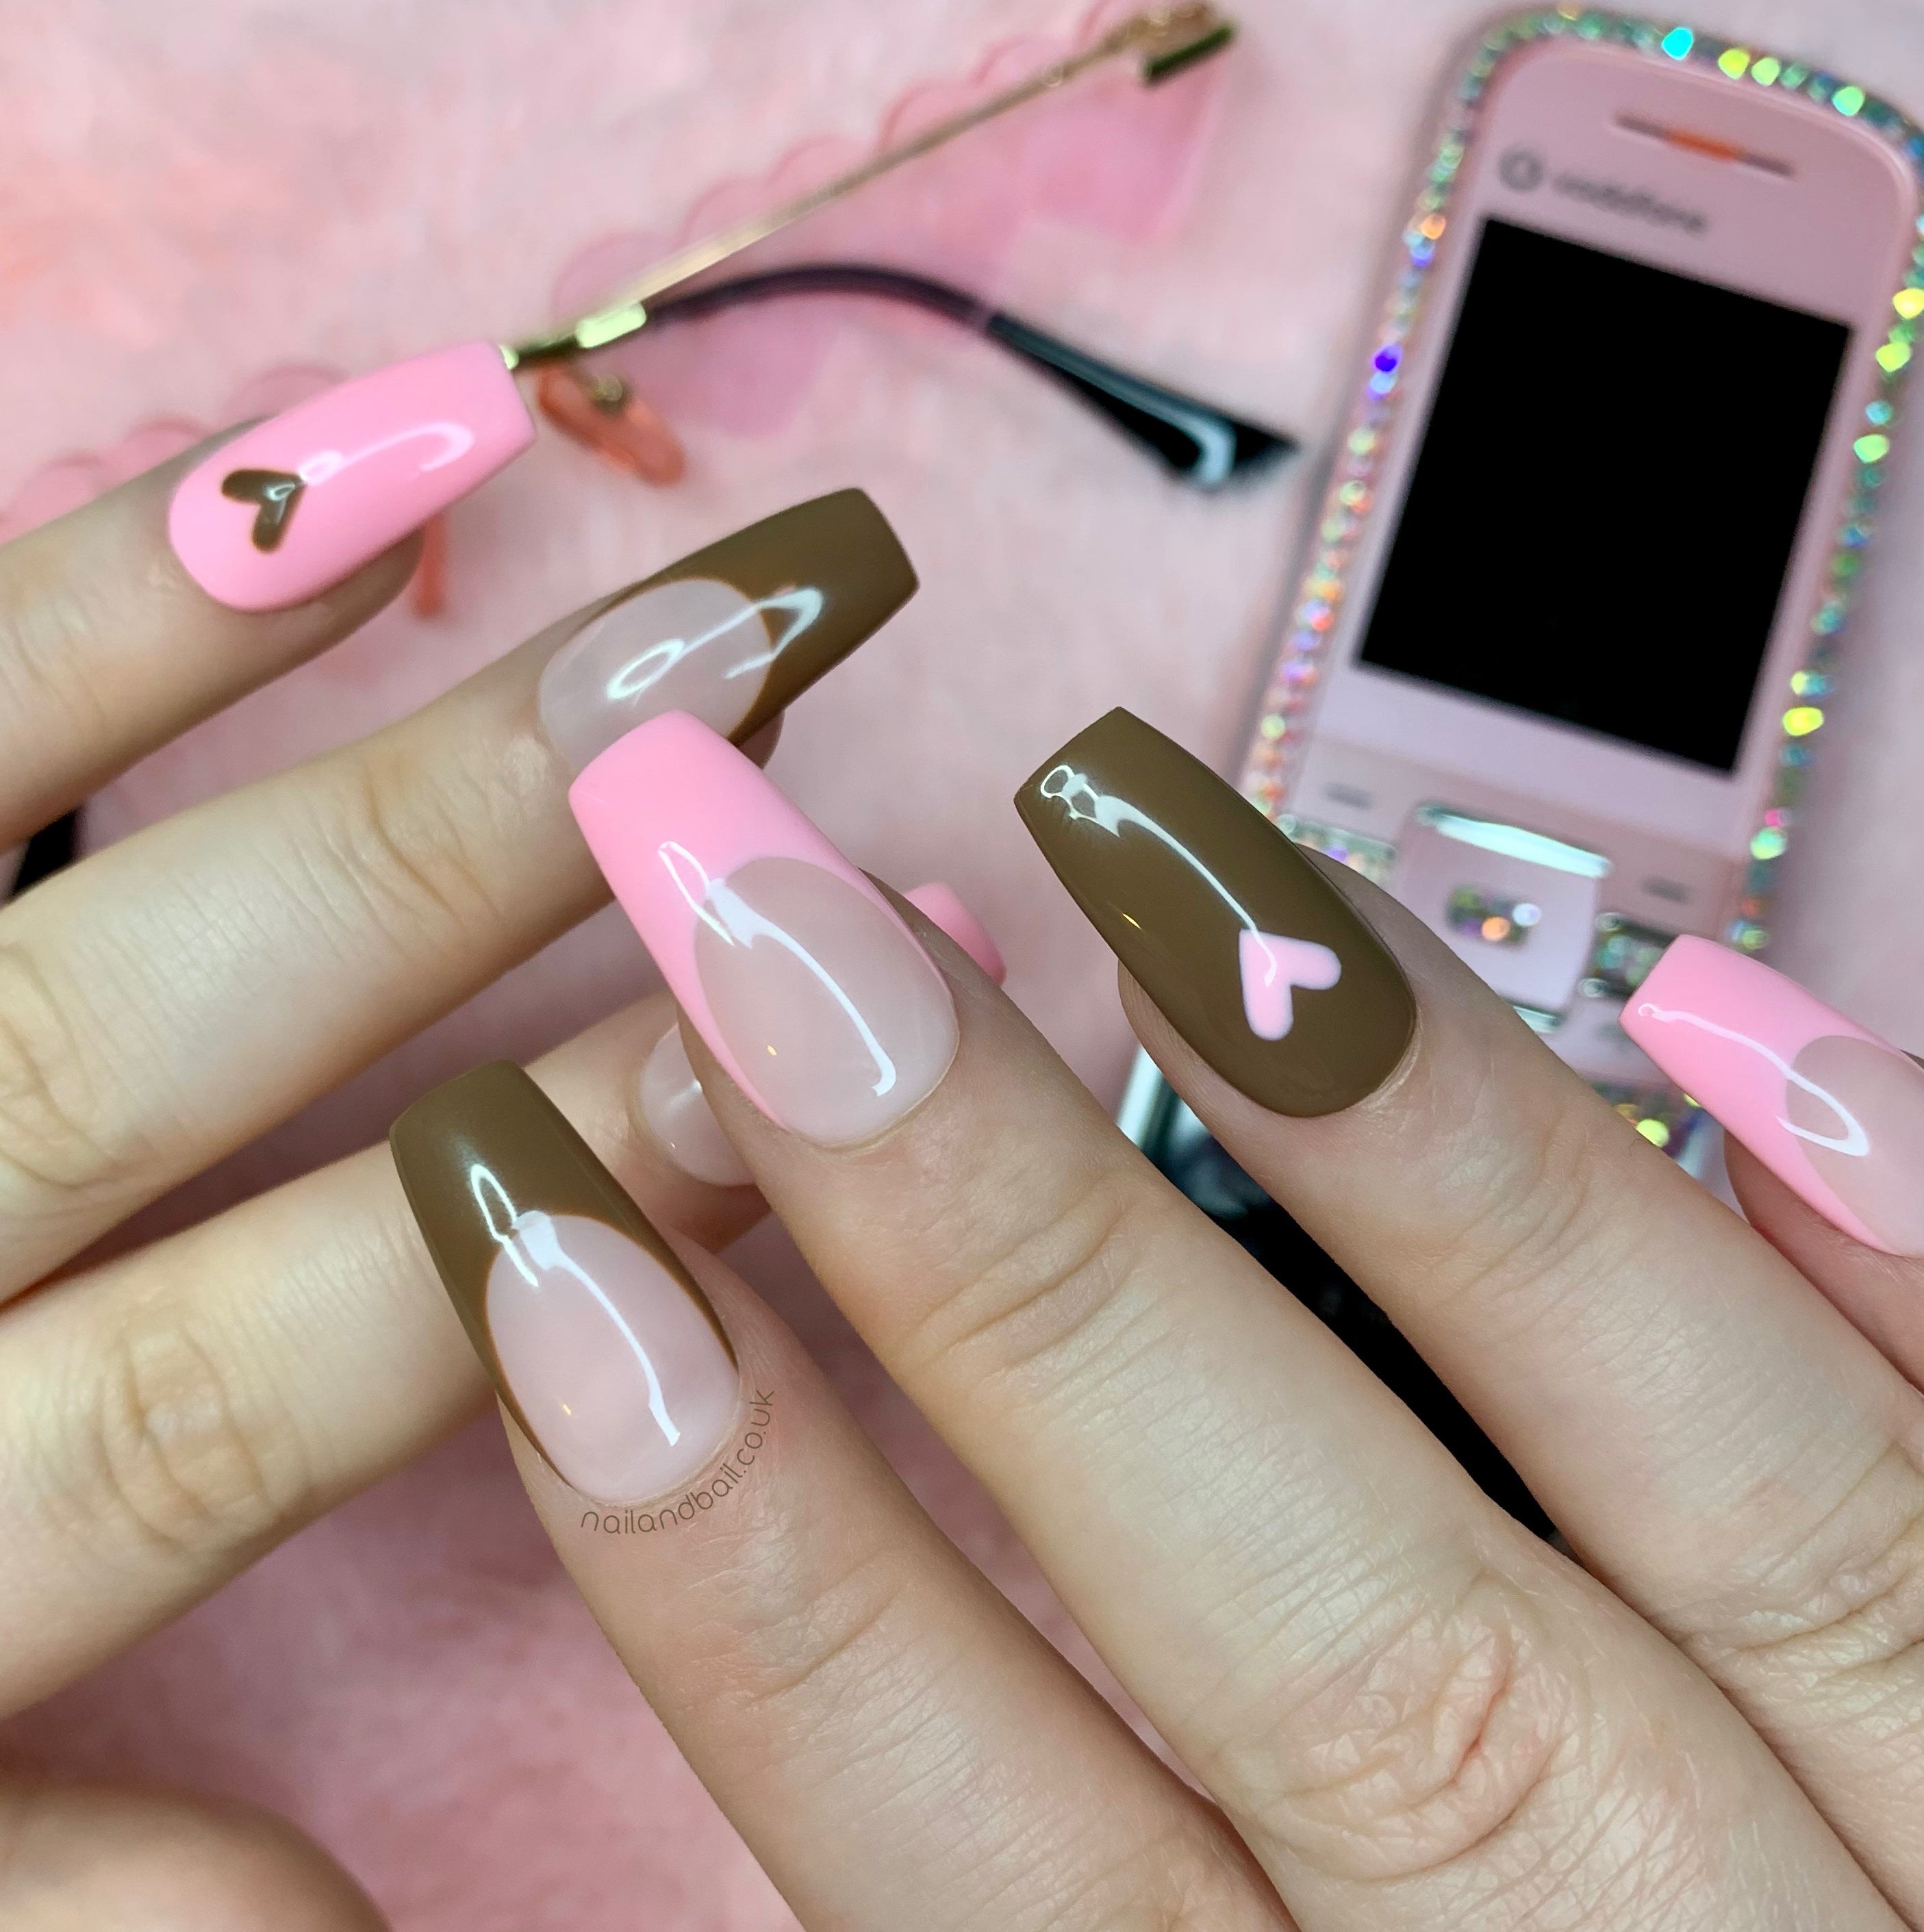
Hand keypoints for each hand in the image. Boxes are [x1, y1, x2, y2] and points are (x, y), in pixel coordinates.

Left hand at [0, 434, 917, 1916]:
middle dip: (447, 851)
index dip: (549, 1198)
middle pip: (120, 1046)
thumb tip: (328, 1901)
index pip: (260, 1363)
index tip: (800, 1039)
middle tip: (736, 655)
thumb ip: (71, 1889)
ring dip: (170, 634)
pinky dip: (17, 611)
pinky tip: (209, 467)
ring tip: (447, 442)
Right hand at [394, 705, 1923, 1929]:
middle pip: (1338, 1653)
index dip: (762, 1564)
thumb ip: (1112, 1894)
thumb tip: (864, 1539)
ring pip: (1719, 1518)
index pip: (1010, 1871)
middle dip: (1016, 1275)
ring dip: (1432, 1179)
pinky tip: (1746, 1035)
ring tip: (1169, 870)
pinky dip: (1918, 1271)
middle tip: (776, 937)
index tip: (558, 1251)